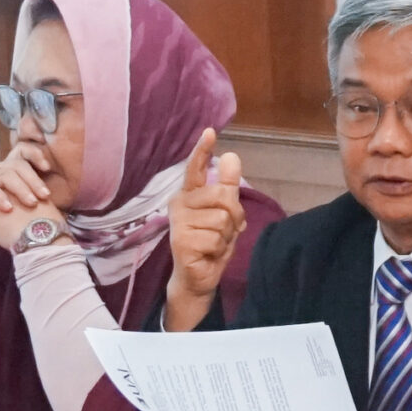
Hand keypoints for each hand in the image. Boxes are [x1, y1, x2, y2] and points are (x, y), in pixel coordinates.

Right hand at [0, 147, 65, 251]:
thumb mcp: (17, 210)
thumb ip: (32, 202)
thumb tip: (60, 205)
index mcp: (8, 171)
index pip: (22, 152)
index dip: (35, 155)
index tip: (48, 168)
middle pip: (17, 164)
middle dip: (33, 179)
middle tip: (45, 195)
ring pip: (4, 174)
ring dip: (20, 188)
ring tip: (31, 202)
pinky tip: (8, 208)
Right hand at [162, 129, 245, 330]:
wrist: (198, 278)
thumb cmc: (211, 244)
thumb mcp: (225, 214)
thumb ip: (228, 187)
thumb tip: (232, 156)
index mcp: (190, 194)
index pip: (196, 168)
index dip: (202, 150)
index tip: (210, 132)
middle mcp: (179, 203)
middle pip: (223, 196)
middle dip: (233, 216)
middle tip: (224, 232)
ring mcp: (178, 222)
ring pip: (222, 219)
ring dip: (226, 236)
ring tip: (213, 244)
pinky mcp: (181, 240)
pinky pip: (216, 239)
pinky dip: (219, 250)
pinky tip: (207, 254)